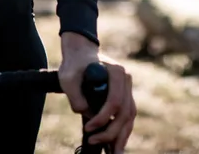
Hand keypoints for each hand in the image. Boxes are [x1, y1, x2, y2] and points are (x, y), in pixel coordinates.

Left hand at [58, 32, 135, 152]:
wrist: (81, 53)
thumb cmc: (74, 64)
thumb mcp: (68, 78)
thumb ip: (76, 97)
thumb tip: (87, 116)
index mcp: (116, 72)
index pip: (114, 101)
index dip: (103, 118)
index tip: (89, 127)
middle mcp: (126, 79)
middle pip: (125, 111)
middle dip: (112, 132)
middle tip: (95, 142)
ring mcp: (127, 87)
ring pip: (129, 115)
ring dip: (122, 135)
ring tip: (115, 153)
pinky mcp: (124, 94)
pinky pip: (127, 115)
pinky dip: (123, 129)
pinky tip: (117, 143)